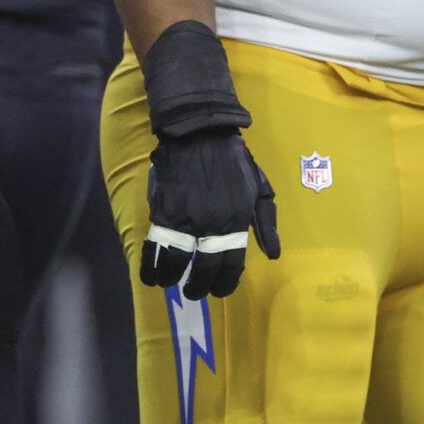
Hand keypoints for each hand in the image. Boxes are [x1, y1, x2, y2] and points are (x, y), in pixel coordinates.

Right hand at [136, 21, 279, 299]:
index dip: (225, 283)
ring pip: (176, 261)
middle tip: (193, 292)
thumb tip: (273, 254)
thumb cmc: (233, 160)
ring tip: (168, 283)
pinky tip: (150, 274)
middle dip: (198, 286)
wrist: (200, 131)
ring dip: (171, 277)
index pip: (232, 264)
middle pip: (204, 269)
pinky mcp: (163, 210)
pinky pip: (156, 244)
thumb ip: (266, 224)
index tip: (219, 290)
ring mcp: (186, 219)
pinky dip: (151, 263)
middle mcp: (213, 226)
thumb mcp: (261, 190)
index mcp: (237, 223)